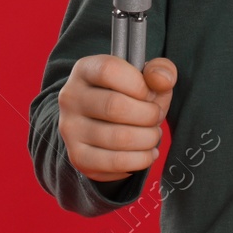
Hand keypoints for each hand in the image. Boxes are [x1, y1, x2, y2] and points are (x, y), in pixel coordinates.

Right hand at [57, 55, 176, 183]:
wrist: (100, 124)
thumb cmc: (128, 96)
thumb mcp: (146, 77)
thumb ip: (161, 71)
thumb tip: (162, 80)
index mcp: (85, 70)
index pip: (109, 70)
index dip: (138, 84)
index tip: (149, 94)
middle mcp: (70, 97)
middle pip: (115, 106)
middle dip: (148, 115)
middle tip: (156, 117)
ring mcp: (70, 129)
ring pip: (119, 138)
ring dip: (148, 139)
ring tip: (153, 135)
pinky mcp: (78, 156)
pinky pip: (115, 162)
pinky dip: (141, 160)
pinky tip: (148, 153)